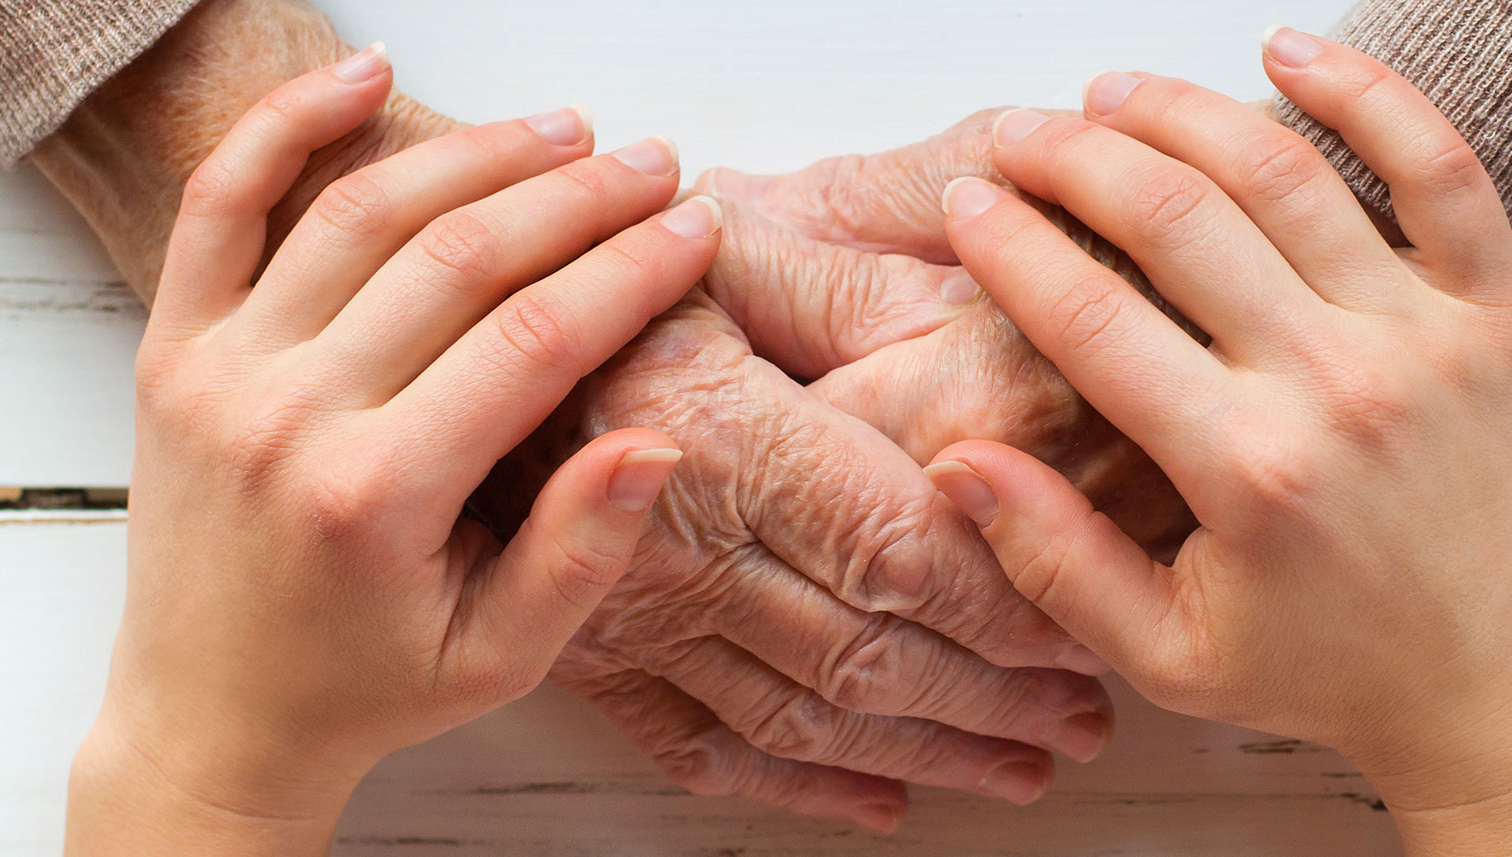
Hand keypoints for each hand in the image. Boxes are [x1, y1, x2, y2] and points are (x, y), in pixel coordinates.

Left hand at [27, 3, 1112, 828]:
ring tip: (566, 130)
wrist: (213, 716)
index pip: (534, 340)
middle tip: (653, 166)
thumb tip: (657, 439)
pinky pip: (219, 205)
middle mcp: (289, 418)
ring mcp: (220, 372)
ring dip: (475, 155)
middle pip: (460, 258)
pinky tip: (367, 75)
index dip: (629, 271)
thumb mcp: (502, 655)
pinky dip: (286, 125)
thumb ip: (581, 551)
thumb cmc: (366, 685)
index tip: (695, 229)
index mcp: (378, 496)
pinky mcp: (173, 350)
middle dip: (577, 200)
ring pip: (362, 213)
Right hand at [471, 286, 1114, 831]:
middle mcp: (682, 546)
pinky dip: (801, 791)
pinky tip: (879, 804)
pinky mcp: (595, 658)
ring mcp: (634, 619)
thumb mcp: (718, 252)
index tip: (1081, 631)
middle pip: (873, 654)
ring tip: (1023, 766)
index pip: (901, 552)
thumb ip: (845, 288)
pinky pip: (706, 750)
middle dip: (998, 700)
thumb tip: (978, 321)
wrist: (427, 350)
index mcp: (728, 440)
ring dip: (930, 754)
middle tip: (1085, 719)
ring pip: (808, 719)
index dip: (1006, 607)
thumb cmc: (584, 285)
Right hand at [927, 31, 1511, 856]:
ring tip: (1112, 93)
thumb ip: (1055, 562)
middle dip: (1073, 159)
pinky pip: (1440, 169)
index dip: (1012, 246)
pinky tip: (1291, 50)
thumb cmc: (1337, 672)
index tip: (967, 206)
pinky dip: (1367, 94)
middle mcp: (1337, 387)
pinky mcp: (1498, 314)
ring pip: (1285, 174)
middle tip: (1020, 139)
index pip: (1092, 320)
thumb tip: (958, 465)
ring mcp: (1426, 338)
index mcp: (1248, 473)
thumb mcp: (1167, 655)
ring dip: (1182, 114)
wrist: (1506, 693)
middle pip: (1176, 221)